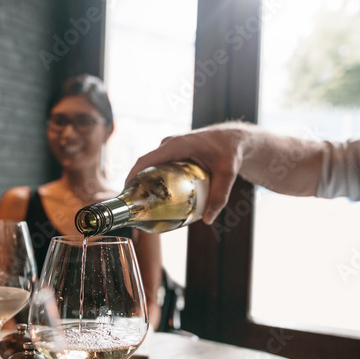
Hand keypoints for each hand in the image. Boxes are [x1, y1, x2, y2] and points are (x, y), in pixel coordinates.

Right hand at [128, 122, 253, 223]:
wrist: (234, 138)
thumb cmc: (230, 151)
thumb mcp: (227, 174)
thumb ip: (219, 196)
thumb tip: (207, 220)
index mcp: (177, 145)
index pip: (146, 160)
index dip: (132, 176)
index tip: (126, 194)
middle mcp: (169, 144)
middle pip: (144, 165)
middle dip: (135, 184)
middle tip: (133, 206)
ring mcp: (169, 148)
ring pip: (150, 166)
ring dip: (142, 182)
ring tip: (140, 204)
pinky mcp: (172, 153)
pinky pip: (158, 166)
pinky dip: (152, 179)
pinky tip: (155, 196)